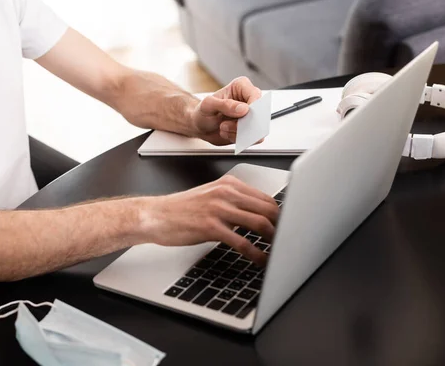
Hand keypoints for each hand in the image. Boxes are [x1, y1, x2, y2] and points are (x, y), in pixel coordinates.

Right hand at [139, 175, 278, 264]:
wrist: (155, 215)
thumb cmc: (181, 210)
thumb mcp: (210, 197)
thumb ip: (233, 202)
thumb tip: (258, 217)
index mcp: (228, 184)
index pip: (266, 198)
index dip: (281, 215)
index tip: (288, 228)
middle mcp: (225, 193)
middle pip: (268, 209)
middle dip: (282, 227)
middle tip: (289, 241)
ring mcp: (218, 208)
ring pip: (259, 223)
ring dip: (274, 240)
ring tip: (280, 252)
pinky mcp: (210, 226)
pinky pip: (242, 241)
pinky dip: (256, 253)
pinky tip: (260, 260)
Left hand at [191, 77, 262, 144]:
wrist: (200, 126)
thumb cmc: (203, 112)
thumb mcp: (208, 105)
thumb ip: (225, 105)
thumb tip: (243, 109)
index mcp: (241, 87)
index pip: (255, 95)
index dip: (252, 107)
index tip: (241, 115)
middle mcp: (248, 100)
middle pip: (260, 113)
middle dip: (243, 123)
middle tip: (226, 124)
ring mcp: (250, 116)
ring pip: (257, 128)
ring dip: (238, 132)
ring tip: (223, 128)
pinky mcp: (249, 129)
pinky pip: (252, 138)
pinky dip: (237, 138)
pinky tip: (226, 133)